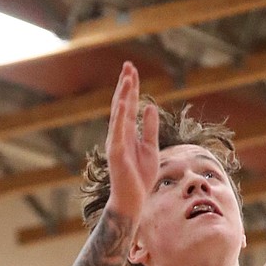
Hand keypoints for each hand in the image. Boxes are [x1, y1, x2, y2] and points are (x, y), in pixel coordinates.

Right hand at [105, 61, 159, 220]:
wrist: (132, 200)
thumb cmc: (140, 177)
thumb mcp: (151, 148)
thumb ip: (150, 128)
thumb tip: (151, 106)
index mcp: (127, 133)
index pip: (128, 105)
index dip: (131, 88)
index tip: (133, 70)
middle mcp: (118, 134)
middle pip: (121, 104)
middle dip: (125, 85)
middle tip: (128, 65)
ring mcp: (115, 143)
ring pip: (119, 114)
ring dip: (123, 95)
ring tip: (128, 78)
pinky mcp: (116, 153)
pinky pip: (118, 131)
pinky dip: (121, 116)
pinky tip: (125, 102)